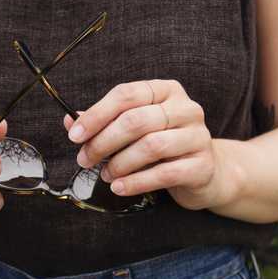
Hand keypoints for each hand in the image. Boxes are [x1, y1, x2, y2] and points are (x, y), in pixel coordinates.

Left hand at [63, 79, 239, 209]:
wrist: (207, 172)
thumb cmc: (165, 147)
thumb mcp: (137, 130)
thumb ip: (105, 123)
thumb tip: (70, 122)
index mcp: (166, 91)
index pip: (126, 95)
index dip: (96, 115)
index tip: (75, 135)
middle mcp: (186, 108)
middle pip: (136, 120)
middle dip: (103, 142)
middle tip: (85, 159)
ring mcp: (198, 136)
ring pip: (151, 146)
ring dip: (120, 163)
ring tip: (105, 175)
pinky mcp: (202, 165)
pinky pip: (164, 173)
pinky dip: (136, 182)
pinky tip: (119, 187)